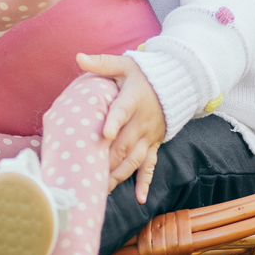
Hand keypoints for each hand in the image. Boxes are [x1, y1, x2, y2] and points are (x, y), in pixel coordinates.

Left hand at [76, 53, 165, 203]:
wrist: (175, 84)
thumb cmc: (142, 75)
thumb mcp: (124, 64)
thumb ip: (102, 63)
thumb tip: (78, 56)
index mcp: (133, 99)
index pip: (122, 110)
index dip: (114, 121)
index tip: (104, 133)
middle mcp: (142, 121)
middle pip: (124, 143)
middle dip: (108, 159)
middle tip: (90, 174)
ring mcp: (149, 135)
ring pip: (134, 159)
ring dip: (119, 174)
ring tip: (103, 188)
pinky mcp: (154, 144)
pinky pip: (150, 166)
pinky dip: (145, 182)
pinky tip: (139, 198)